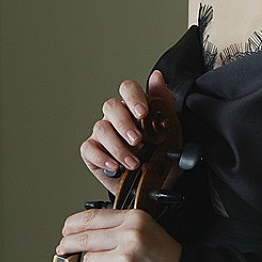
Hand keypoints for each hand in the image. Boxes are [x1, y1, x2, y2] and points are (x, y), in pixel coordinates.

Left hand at [56, 206, 180, 261]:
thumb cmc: (163, 256)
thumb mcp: (145, 228)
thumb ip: (117, 224)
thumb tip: (82, 229)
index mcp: (134, 219)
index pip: (92, 217)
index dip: (73, 224)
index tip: (66, 229)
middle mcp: (129, 237)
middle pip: (84, 239)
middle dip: (69, 244)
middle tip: (64, 248)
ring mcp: (124, 261)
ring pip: (88, 261)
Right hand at [80, 70, 173, 193]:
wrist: (158, 185)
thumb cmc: (163, 155)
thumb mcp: (172, 130)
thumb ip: (164, 103)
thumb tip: (157, 76)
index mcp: (136, 107)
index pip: (128, 89)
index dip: (133, 97)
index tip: (143, 112)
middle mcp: (117, 117)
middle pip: (111, 107)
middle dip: (125, 124)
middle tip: (138, 140)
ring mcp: (103, 134)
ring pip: (101, 129)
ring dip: (118, 147)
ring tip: (134, 162)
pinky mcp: (92, 152)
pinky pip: (89, 149)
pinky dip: (102, 157)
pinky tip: (114, 165)